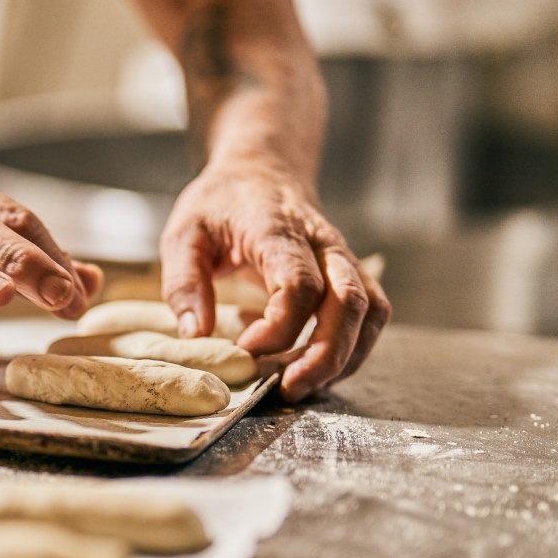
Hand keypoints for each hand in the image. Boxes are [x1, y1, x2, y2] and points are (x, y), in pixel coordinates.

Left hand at [160, 155, 388, 400]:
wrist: (262, 169)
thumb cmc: (222, 202)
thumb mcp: (184, 233)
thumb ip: (184, 282)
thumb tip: (195, 334)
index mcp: (278, 229)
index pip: (299, 284)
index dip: (278, 328)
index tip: (244, 349)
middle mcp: (322, 242)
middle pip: (348, 301)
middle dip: (324, 354)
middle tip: (287, 388)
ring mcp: (343, 257)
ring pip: (370, 310)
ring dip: (345, 356)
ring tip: (304, 385)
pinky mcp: (351, 272)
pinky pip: (373, 313)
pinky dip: (354, 348)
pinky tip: (319, 366)